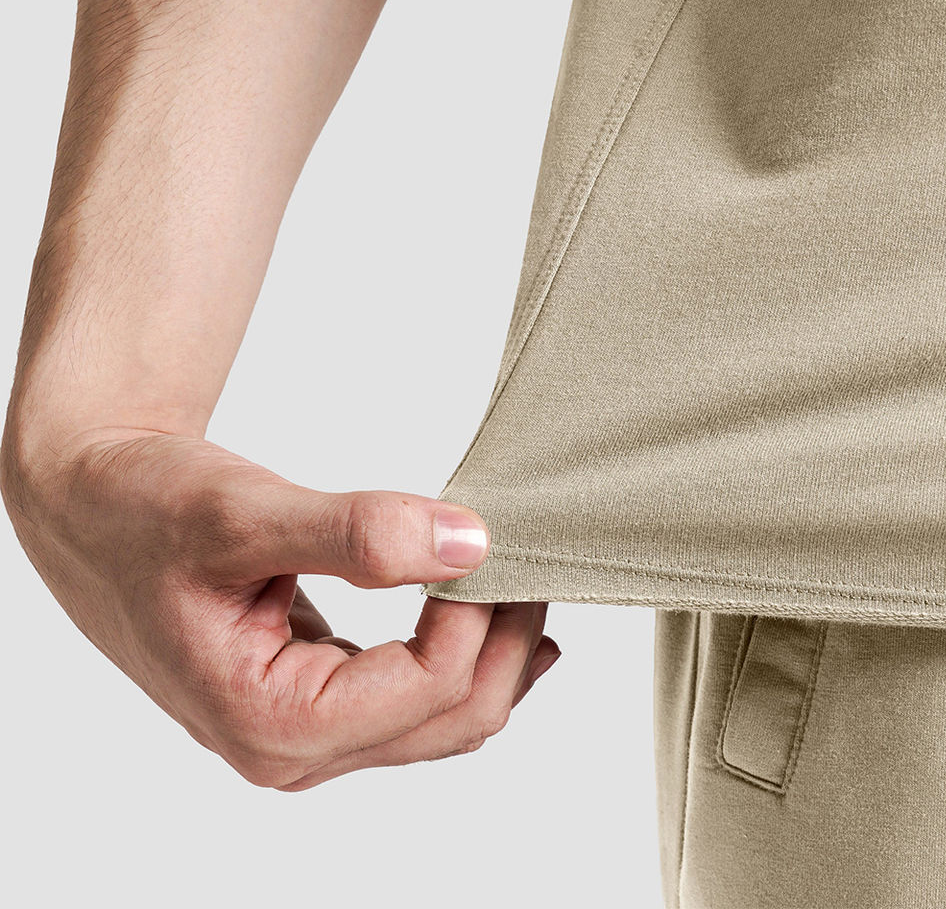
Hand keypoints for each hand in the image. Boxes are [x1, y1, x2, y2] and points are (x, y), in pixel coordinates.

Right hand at [0, 430, 559, 790]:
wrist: (98, 509)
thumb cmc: (145, 510)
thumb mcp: (241, 515)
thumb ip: (357, 533)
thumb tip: (468, 545)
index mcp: (269, 722)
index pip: (424, 689)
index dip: (480, 617)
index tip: (502, 544)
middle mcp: (291, 749)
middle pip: (448, 720)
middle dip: (505, 643)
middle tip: (535, 561)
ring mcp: (306, 735)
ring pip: (440, 722)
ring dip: (495, 657)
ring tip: (525, 586)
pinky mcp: (316, 703)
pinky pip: (416, 707)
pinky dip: (465, 664)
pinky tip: (494, 627)